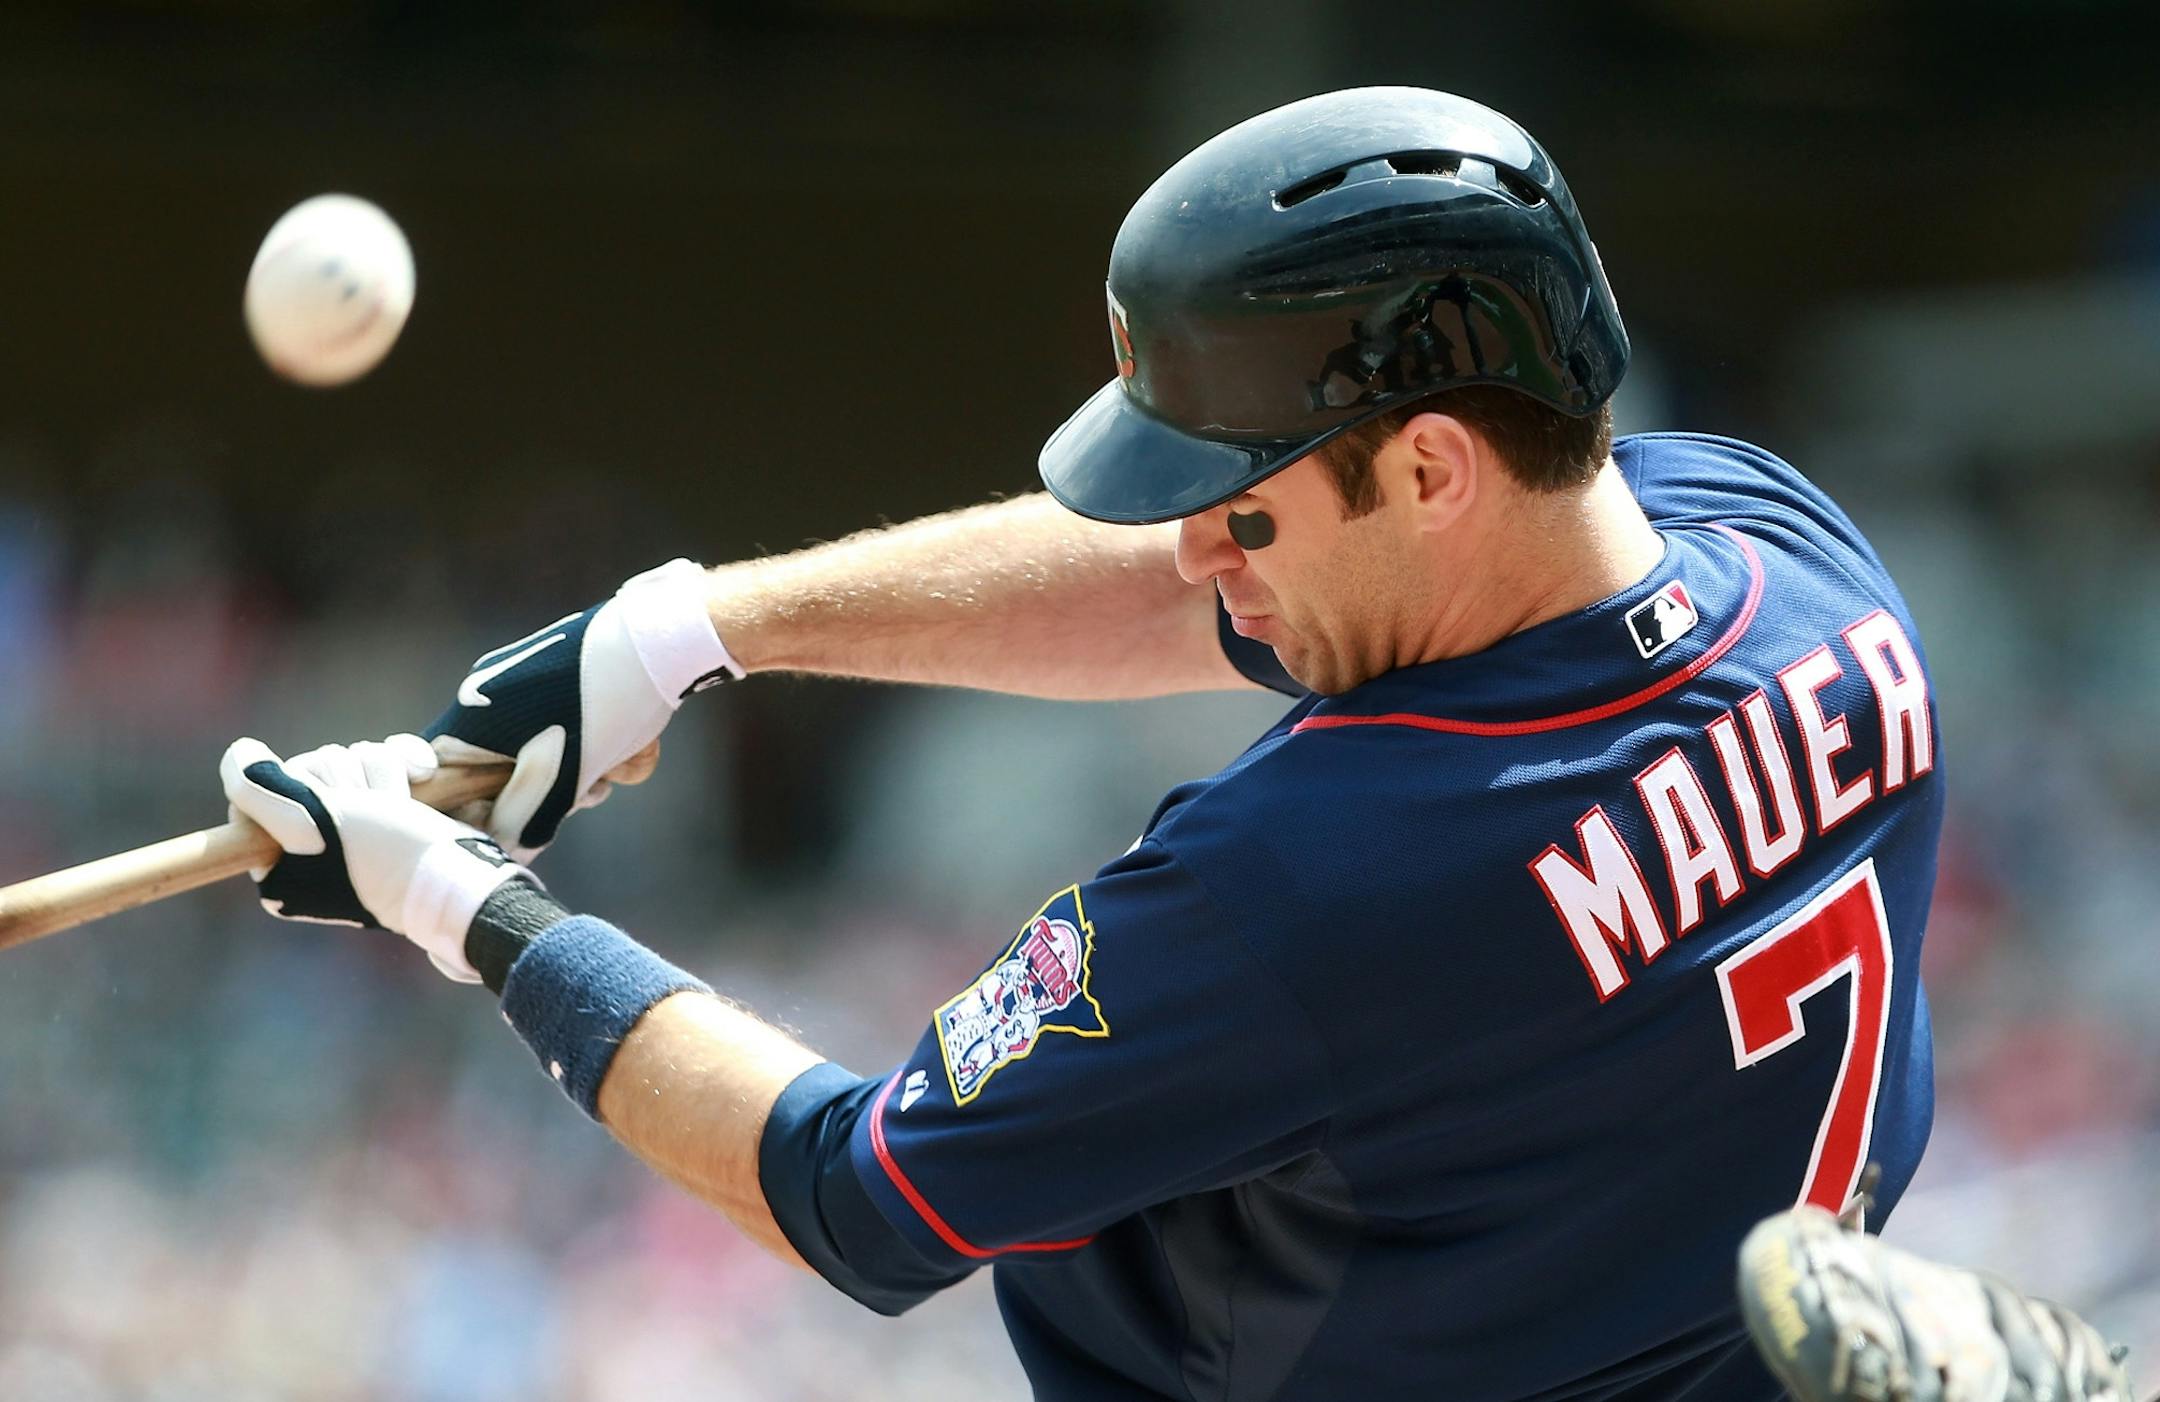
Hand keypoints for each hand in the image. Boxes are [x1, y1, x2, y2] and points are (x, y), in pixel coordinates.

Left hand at [220, 734, 531, 982]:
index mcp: (279, 865)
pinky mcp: (394, 810)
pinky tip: (424, 777)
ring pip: (352, 760)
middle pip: (312, 769)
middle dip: (350, 781)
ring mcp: (357, 828)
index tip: (326, 808)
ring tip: (401, 807)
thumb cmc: (385, 856)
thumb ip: (260, 787)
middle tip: (371, 813)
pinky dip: (408, 762)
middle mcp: (312, 848)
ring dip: (384, 774)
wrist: (461, 877)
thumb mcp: (312, 823)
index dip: (297, 786)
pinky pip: (388, 758)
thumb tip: (240, 753)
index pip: (262, 791)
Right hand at [423, 559, 739, 861]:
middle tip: (577, 800)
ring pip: (527, 752)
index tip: (499, 824)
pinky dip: (577, 749)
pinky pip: (550, 727)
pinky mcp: (551, 672)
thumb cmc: (604, 709)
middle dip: (533, 797)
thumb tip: (503, 853)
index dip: (462, 811)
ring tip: (604, 779)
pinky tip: (616, 756)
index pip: (435, 778)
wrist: (658, 643)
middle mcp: (483, 691)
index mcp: (470, 714)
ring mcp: (516, 678)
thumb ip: (525, 823)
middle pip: (487, 770)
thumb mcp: (564, 780)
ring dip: (564, 777)